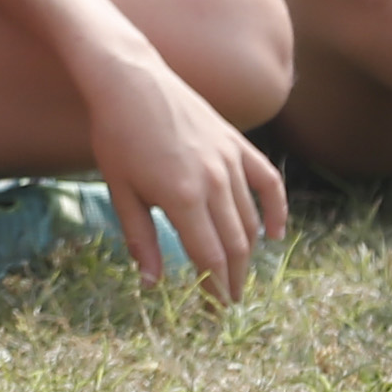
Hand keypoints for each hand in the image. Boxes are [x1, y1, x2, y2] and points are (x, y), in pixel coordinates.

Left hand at [79, 58, 285, 302]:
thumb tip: (153, 283)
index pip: (208, 256)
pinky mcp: (238, 145)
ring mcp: (230, 162)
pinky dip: (275, 211)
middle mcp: (213, 182)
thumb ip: (140, 237)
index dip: (213, 287)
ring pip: (249, 219)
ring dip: (246, 251)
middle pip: (234, 243)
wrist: (131, 82)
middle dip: (232, 277)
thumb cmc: (116, 137)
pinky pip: (268, 184)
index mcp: (181, 197)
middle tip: (229, 301)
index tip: (214, 309)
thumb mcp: (120, 190)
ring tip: (238, 273)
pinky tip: (272, 234)